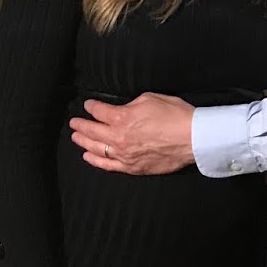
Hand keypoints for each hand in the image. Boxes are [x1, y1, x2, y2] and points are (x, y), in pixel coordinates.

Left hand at [68, 94, 194, 174]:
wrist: (192, 138)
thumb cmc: (176, 115)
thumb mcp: (151, 98)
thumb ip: (131, 104)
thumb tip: (125, 108)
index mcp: (122, 117)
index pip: (99, 111)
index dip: (91, 106)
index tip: (88, 105)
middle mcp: (118, 137)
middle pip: (91, 130)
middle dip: (80, 125)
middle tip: (74, 123)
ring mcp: (124, 154)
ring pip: (96, 148)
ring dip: (83, 142)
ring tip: (76, 137)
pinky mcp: (132, 167)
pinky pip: (107, 165)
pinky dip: (95, 160)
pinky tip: (87, 156)